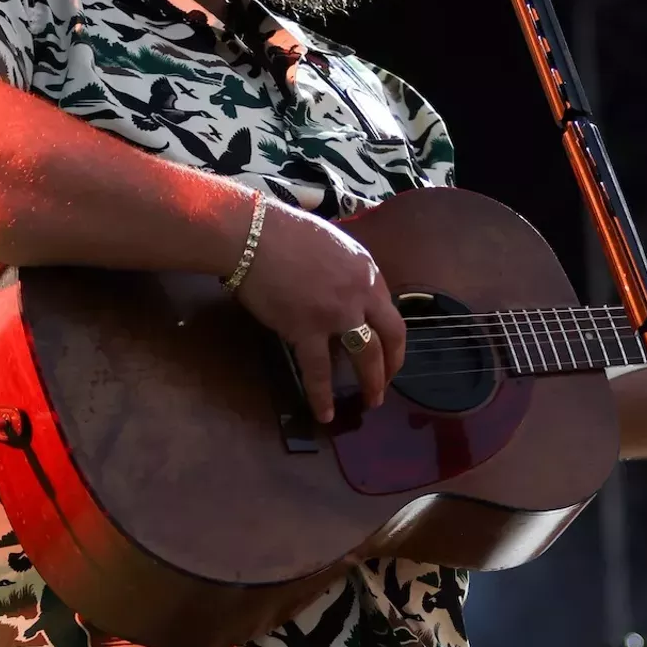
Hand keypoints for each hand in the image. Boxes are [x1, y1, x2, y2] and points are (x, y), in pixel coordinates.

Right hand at [230, 201, 405, 423]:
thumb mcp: (331, 245)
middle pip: (391, 336)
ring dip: (372, 382)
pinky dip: (322, 395)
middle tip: (387, 382)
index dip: (391, 335)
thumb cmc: (284, 233)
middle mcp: (361, 294)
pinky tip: (324, 413)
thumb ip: (345, 272)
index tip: (387, 349)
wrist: (253, 236)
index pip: (389, 310)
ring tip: (371, 401)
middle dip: (392, 364)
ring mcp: (337, 314)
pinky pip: (319, 371)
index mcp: (367, 271)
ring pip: (366, 356)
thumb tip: (343, 296)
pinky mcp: (307, 330)